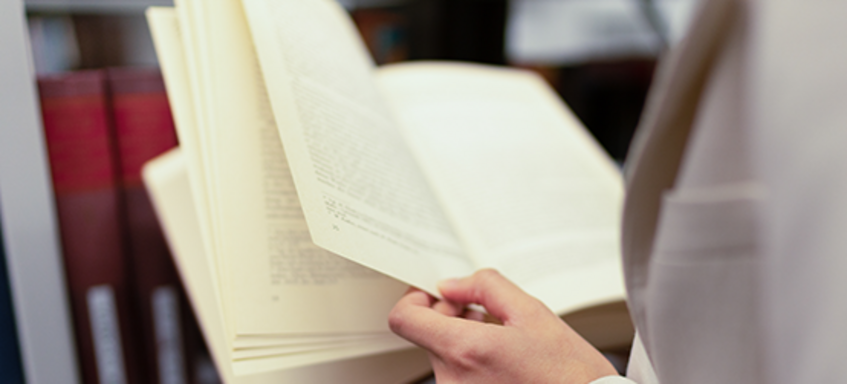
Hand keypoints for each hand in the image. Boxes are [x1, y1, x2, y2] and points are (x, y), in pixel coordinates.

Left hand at [389, 269, 618, 383]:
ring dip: (463, 340)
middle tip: (484, 314)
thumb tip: (451, 285)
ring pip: (443, 356)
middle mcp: (452, 381)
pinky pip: (455, 376)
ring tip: (503, 342)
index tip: (436, 294)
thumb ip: (485, 287)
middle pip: (426, 336)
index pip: (404, 319)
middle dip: (449, 317)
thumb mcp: (533, 313)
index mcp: (465, 351)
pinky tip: (503, 362)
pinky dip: (471, 362)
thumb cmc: (569, 374)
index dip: (415, 299)